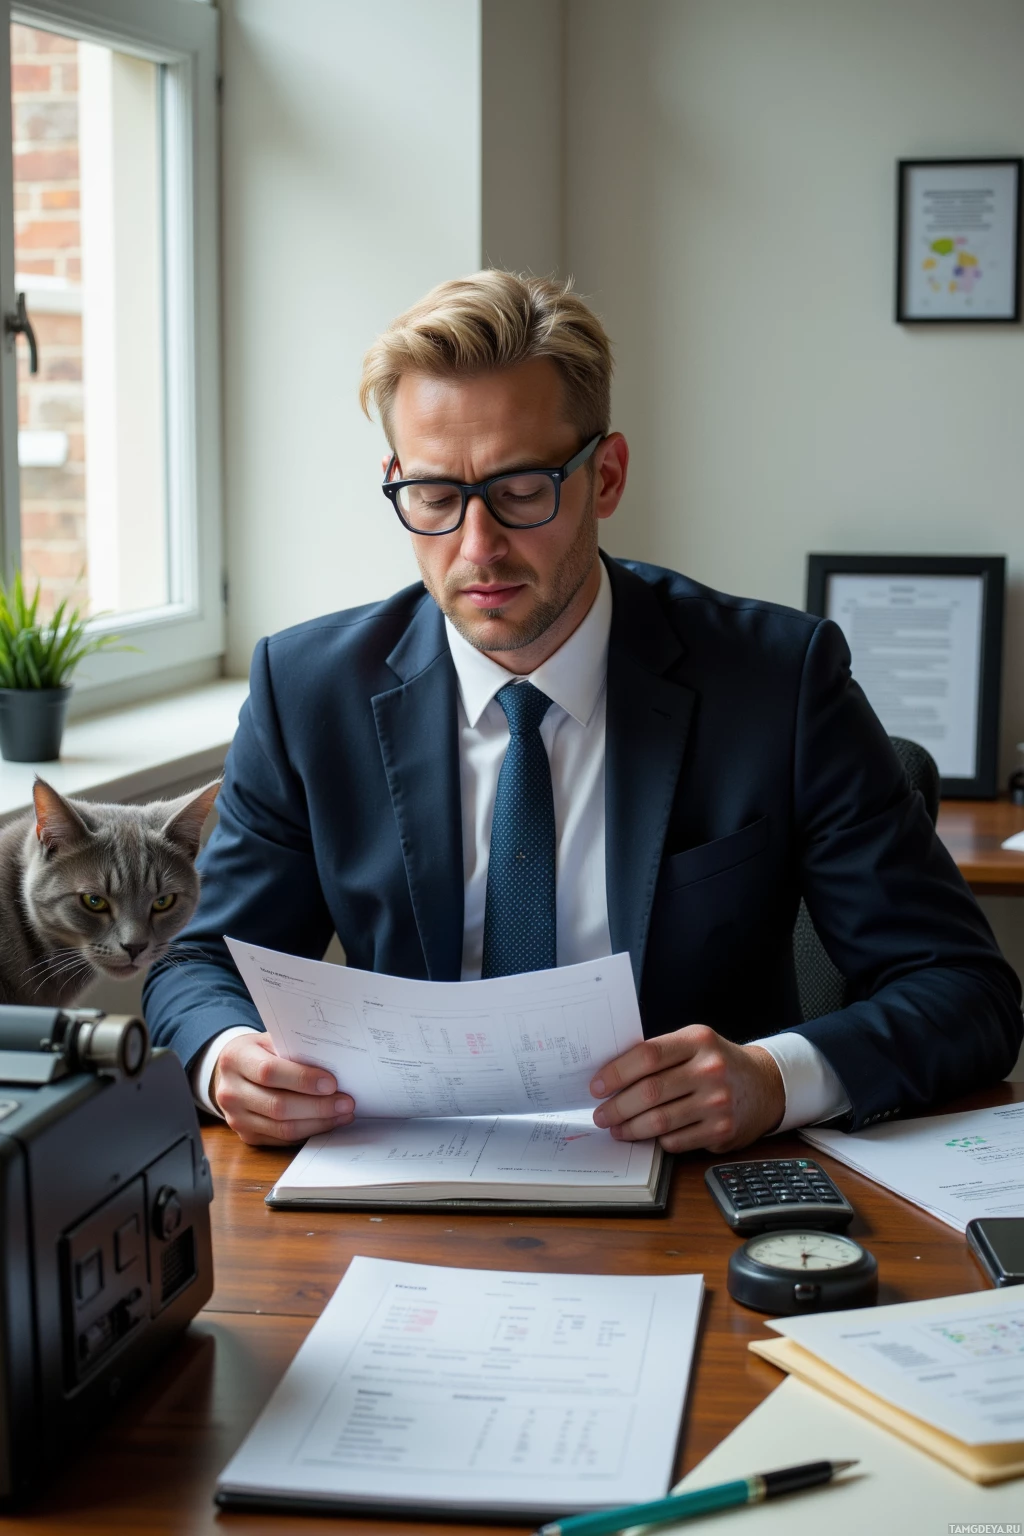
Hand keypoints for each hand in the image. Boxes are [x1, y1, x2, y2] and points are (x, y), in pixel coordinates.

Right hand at [211, 1033, 354, 1145]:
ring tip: (343, 1114)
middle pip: (278, 1106)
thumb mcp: (270, 1040)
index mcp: (236, 1059)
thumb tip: (334, 1060)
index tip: (331, 1083)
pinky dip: (308, 1132)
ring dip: (318, 1123)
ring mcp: (236, 1117)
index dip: (302, 1079)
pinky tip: (327, 1123)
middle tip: (346, 1102)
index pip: (269, 1072)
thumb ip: (295, 1048)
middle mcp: (231, 1091)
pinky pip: (282, 1139)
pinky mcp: (247, 1135)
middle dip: (318, 1106)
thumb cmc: (259, 1052)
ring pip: (282, 1128)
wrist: (232, 1072)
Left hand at [589, 1025, 784, 1152]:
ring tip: (617, 1128)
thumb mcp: (695, 1044)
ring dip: (630, 1128)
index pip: (647, 1055)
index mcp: (698, 1041)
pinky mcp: (722, 1130)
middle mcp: (710, 1070)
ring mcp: (718, 1102)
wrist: (765, 1086)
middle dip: (617, 1106)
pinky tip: (649, 1136)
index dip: (616, 1072)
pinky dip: (657, 1140)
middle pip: (650, 1091)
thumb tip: (611, 1074)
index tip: (596, 1086)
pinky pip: (676, 1141)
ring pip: (660, 1121)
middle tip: (601, 1114)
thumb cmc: (718, 1063)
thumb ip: (660, 1054)